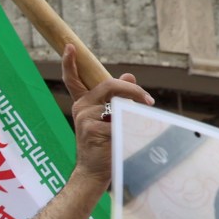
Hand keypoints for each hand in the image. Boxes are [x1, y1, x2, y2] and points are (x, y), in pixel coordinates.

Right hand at [64, 43, 152, 187]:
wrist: (95, 172)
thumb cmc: (104, 146)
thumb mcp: (111, 119)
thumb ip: (118, 98)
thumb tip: (129, 75)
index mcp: (84, 103)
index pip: (74, 79)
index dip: (70, 62)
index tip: (70, 46)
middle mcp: (81, 107)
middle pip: (108, 85)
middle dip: (131, 90)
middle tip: (148, 101)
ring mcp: (84, 117)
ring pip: (118, 105)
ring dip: (133, 117)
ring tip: (132, 134)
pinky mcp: (91, 128)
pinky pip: (120, 121)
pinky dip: (130, 130)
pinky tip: (123, 143)